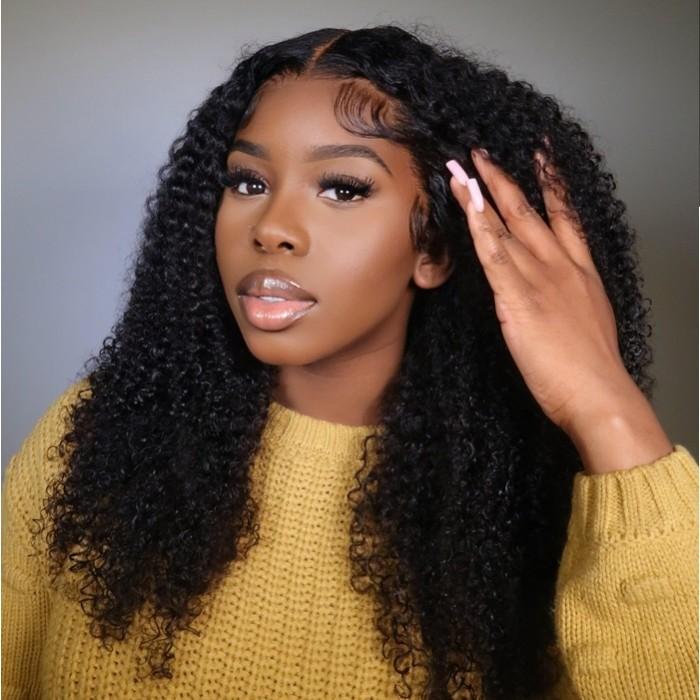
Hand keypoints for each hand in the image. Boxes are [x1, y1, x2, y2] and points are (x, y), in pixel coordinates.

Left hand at [446, 148, 637, 434]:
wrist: (598, 393)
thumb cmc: (592, 367)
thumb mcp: (588, 319)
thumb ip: (568, 298)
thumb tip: (551, 294)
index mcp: (580, 272)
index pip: (564, 216)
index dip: (551, 184)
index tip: (541, 157)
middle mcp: (560, 267)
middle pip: (528, 213)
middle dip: (503, 180)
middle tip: (484, 153)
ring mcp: (540, 280)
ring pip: (506, 228)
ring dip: (481, 197)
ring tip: (462, 170)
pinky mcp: (519, 300)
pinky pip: (494, 257)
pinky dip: (480, 230)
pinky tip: (467, 209)